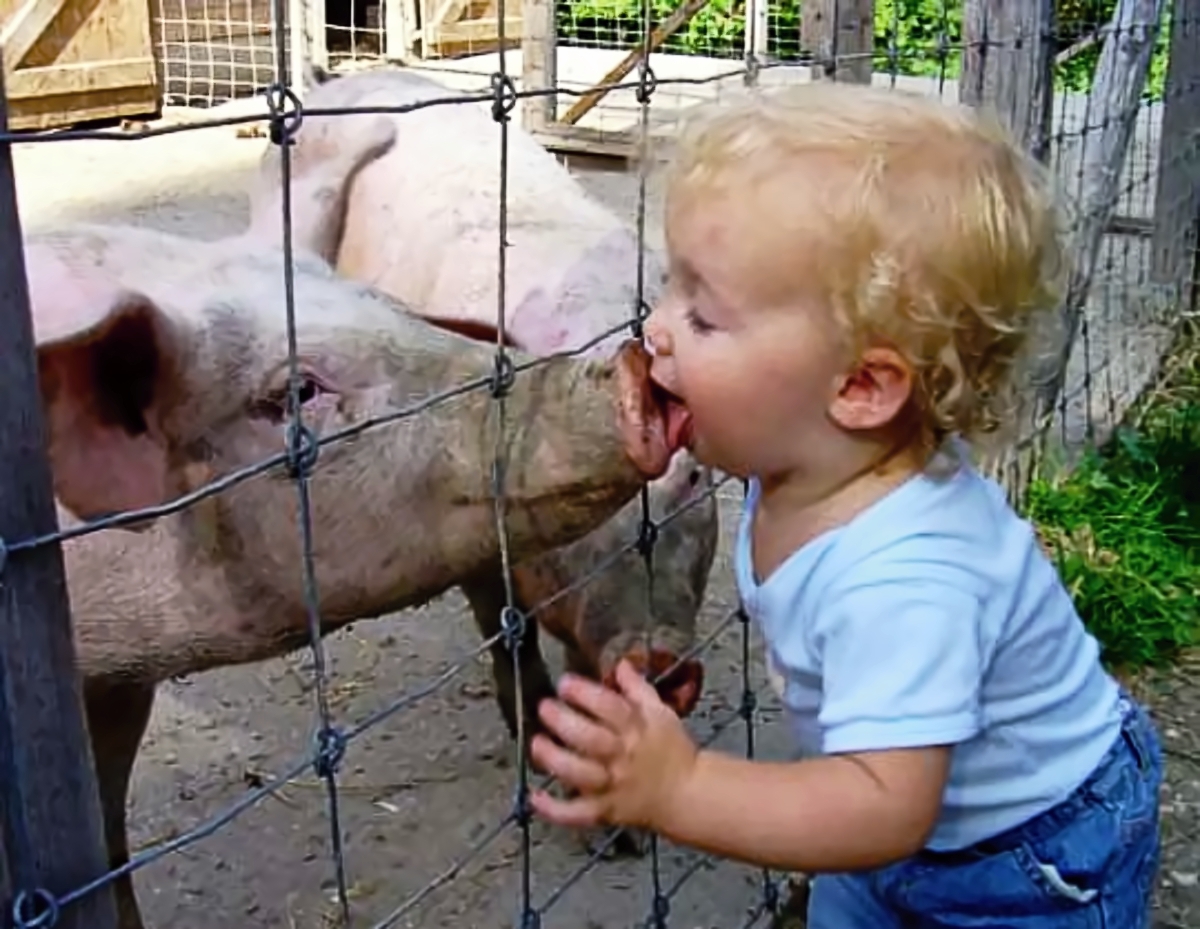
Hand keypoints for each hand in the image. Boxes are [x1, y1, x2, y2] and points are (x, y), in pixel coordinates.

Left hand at [528, 658, 698, 831]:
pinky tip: (535, 798)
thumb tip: (620, 664)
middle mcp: (622, 756)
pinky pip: (578, 814)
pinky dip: (555, 810)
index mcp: (637, 728)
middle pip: (590, 739)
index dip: (584, 693)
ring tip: (537, 744)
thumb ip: (637, 688)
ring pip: (580, 774)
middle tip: (545, 707)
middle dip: (563, 722)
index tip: (564, 683)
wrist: (688, 794)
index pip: (609, 707)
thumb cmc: (673, 750)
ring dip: (555, 760)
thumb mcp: (660, 712)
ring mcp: (613, 786)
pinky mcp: (606, 811)